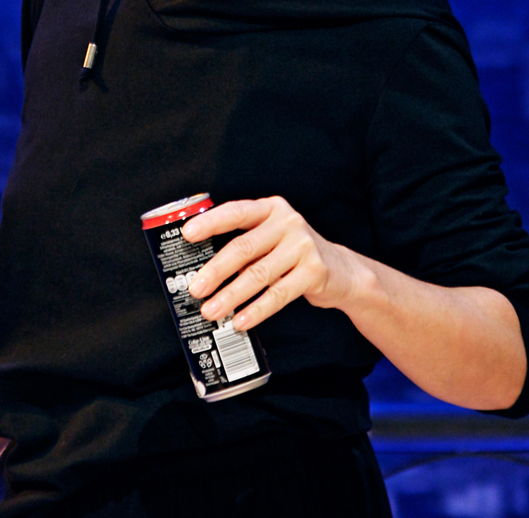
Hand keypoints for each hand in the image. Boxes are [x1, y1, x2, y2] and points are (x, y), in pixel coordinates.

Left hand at [181, 196, 354, 329]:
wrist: (341, 270)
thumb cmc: (292, 254)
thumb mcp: (271, 238)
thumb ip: (244, 243)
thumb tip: (200, 269)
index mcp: (270, 208)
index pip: (236, 212)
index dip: (210, 222)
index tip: (187, 235)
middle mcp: (288, 222)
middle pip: (244, 247)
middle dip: (215, 270)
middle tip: (194, 288)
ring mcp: (303, 246)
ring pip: (258, 273)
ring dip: (231, 296)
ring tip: (210, 311)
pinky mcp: (314, 271)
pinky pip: (279, 294)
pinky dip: (256, 310)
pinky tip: (240, 320)